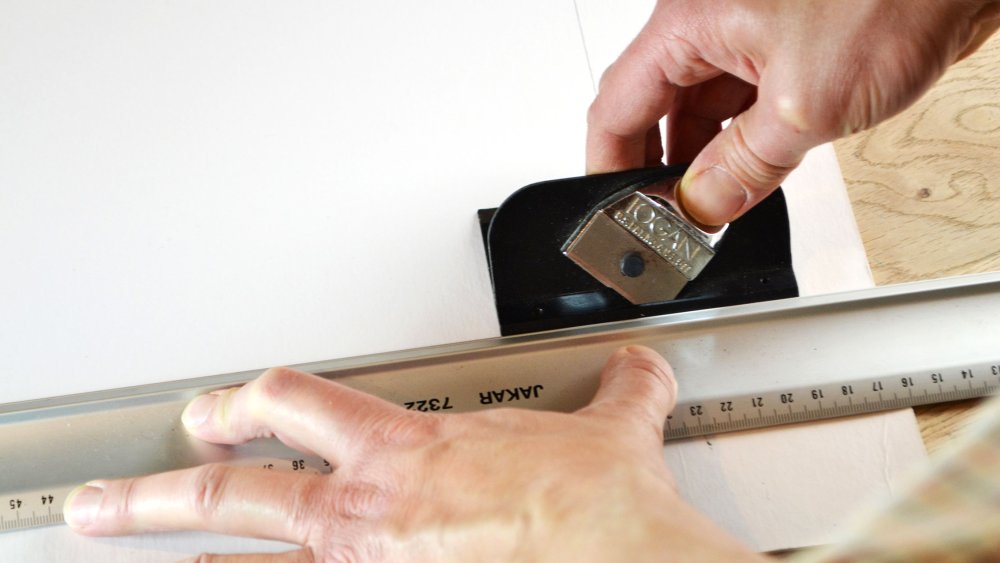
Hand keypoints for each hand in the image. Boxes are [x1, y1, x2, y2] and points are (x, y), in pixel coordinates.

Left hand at [63, 346, 763, 561]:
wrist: (617, 557)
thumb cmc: (592, 509)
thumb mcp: (610, 430)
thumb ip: (617, 394)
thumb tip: (635, 375)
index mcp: (407, 450)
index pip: (297, 403)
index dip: (249, 400)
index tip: (224, 407)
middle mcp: (369, 510)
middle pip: (230, 494)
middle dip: (158, 493)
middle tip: (108, 501)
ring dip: (182, 560)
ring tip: (126, 546)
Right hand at [586, 0, 999, 226]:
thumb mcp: (802, 106)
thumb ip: (740, 168)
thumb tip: (701, 208)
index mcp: (689, 21)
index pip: (616, 106)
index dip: (605, 167)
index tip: (609, 212)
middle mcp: (709, 25)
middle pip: (654, 110)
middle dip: (656, 170)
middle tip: (663, 221)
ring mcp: (746, 36)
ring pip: (699, 112)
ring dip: (701, 162)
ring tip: (708, 210)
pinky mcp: (783, 50)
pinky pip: (740, 107)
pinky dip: (739, 147)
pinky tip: (746, 181)